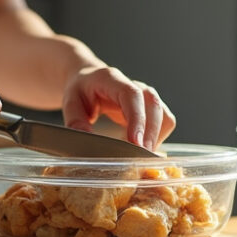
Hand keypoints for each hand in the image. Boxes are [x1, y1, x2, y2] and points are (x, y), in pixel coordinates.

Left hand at [60, 66, 175, 150]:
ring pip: (164, 115)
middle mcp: (135, 85)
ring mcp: (147, 96)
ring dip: (156, 137)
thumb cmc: (81, 90)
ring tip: (139, 155)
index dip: (137, 118)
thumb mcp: (71, 102)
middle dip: (150, 134)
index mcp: (113, 80)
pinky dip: (158, 137)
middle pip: (153, 105)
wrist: (89, 80)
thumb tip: (87, 141)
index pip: (132, 95)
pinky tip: (141, 148)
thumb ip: (76, 121)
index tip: (135, 142)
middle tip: (139, 157)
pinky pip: (165, 122)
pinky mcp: (152, 108)